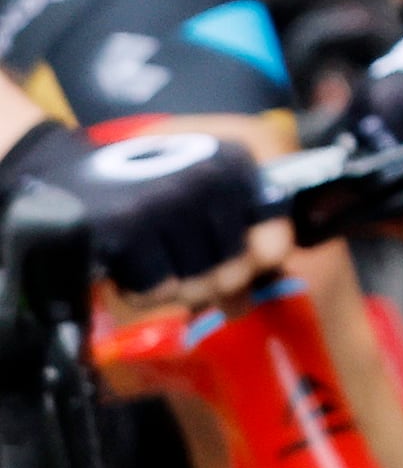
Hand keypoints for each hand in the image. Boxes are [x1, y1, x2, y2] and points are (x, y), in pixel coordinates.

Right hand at [4, 119, 278, 298]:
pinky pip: (154, 292)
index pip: (275, 243)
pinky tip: (126, 263)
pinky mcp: (128, 229)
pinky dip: (139, 291)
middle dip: (208, 283)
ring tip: (151, 257)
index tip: (239, 271)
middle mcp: (210, 179)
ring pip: (193, 286)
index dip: (255, 268)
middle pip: (233, 272)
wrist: (63, 175)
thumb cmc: (144, 192)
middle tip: (180, 267)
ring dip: (170, 287)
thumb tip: (249, 301)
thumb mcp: (199, 198)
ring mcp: (169, 203)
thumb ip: (235, 239)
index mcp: (237, 166)